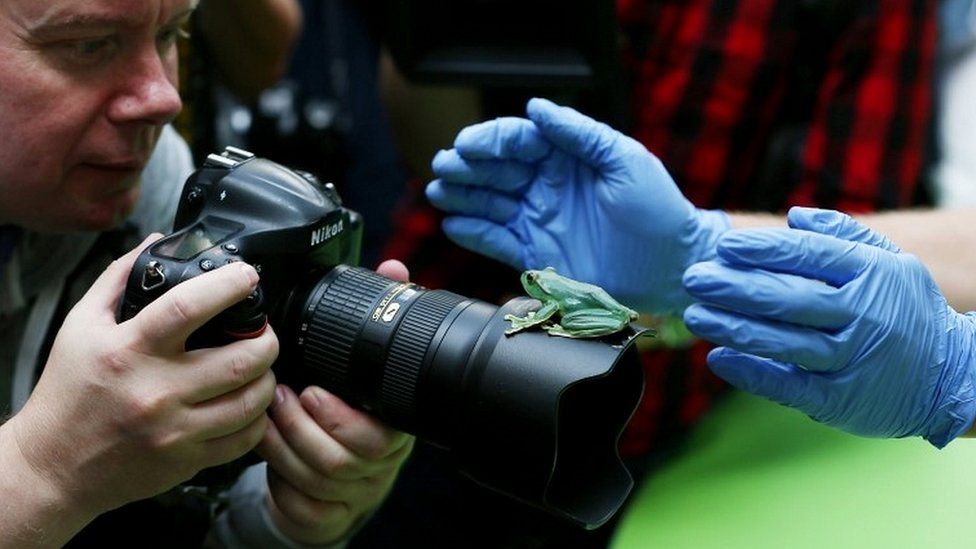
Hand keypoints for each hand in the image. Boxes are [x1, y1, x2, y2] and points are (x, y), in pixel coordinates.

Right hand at [3, 235, 277, 522]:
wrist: (51, 467)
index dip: (228, 285)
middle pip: (240, 359)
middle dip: (267, 339)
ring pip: (251, 401)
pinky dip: (258, 418)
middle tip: (265, 332)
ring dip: (268, 378)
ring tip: (261, 366)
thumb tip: (155, 241)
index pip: (188, 307)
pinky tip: (249, 404)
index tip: (246, 276)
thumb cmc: (68, 394)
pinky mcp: (186, 460)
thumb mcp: (82, 327)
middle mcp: (155, 390)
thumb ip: (119, 278)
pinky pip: (243, 439)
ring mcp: (174, 430)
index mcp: (129, 350)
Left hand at [257, 259, 414, 543]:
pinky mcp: (325, 515)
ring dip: (285, 446)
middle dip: (305, 427)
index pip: (383, 431)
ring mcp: (353, 493)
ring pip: (321, 480)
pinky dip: (279, 481)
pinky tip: (263, 449)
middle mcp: (378, 463)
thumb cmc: (346, 409)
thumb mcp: (360, 362)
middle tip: (279, 397)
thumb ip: (375, 315)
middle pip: (349, 458)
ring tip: (264, 415)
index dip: (344, 416)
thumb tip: (393, 269)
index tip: (312, 390)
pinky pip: (306, 509)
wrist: (336, 467)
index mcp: (392, 424)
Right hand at [426, 97, 728, 313]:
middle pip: (495, 170)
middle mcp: (546, 186)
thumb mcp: (623, 159)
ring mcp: (538, 220)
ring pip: (489, 203)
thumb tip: (536, 107)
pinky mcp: (535, 254)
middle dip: (466, 166)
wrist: (672, 266)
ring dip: (462, 196)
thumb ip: (579, 133)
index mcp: (566, 157)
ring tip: (439, 193)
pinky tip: (454, 224)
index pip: (518, 141)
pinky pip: (496, 241)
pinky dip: (474, 233)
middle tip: (444, 166)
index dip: (490, 140)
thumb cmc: (657, 208)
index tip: (469, 145)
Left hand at [682, 207, 975, 446]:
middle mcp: (862, 314)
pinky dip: (752, 373)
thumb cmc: (908, 311)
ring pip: (783, 341)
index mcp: (870, 274)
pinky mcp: (842, 398)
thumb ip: (843, 235)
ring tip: (695, 316)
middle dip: (734, 287)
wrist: (954, 376)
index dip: (762, 250)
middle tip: (694, 278)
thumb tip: (793, 216)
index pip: (808, 256)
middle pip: (787, 298)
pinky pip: (789, 385)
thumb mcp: (891, 263)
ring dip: (734, 328)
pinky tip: (719, 359)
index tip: (723, 246)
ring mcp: (852, 359)